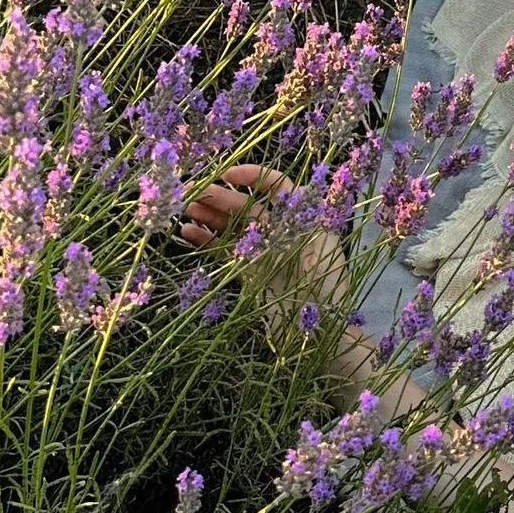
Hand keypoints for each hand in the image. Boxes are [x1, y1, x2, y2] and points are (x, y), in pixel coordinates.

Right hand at [180, 163, 351, 337]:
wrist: (321, 338)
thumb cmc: (329, 296)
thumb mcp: (323, 254)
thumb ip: (304, 224)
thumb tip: (288, 195)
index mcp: (303, 221)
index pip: (278, 187)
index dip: (254, 176)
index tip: (227, 174)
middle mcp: (282, 232)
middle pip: (248, 206)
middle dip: (220, 196)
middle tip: (190, 191)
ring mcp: (265, 253)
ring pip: (233, 226)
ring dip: (209, 215)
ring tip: (184, 209)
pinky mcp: (250, 274)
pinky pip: (225, 251)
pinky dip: (207, 241)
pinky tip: (187, 232)